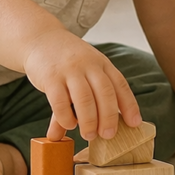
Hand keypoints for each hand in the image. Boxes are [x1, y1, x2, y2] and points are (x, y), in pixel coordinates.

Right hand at [22, 29, 141, 140]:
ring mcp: (70, 70)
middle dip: (109, 117)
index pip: (120, 84)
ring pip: (85, 99)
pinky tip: (69, 124)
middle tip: (109, 136)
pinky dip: (66, 117)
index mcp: (101, 63)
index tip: (134, 124)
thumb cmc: (65, 61)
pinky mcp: (50, 77)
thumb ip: (83, 102)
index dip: (129, 105)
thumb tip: (86, 128)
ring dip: (89, 121)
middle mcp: (88, 65)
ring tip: (89, 135)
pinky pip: (60, 101)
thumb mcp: (81, 74)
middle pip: (105, 93)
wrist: (40, 38)